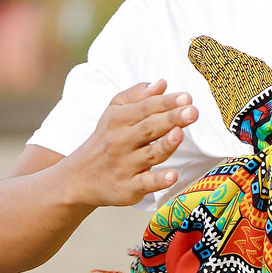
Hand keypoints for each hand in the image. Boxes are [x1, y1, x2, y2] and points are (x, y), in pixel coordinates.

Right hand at [57, 80, 196, 206]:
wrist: (79, 178)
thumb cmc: (104, 141)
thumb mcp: (113, 113)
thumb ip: (137, 96)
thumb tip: (161, 84)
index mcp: (118, 120)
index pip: (146, 108)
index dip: (166, 102)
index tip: (186, 97)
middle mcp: (121, 142)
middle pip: (149, 128)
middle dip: (171, 119)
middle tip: (192, 111)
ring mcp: (125, 166)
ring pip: (149, 154)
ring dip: (166, 144)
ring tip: (179, 134)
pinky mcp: (128, 188)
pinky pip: (145, 183)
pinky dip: (158, 180)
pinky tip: (172, 175)